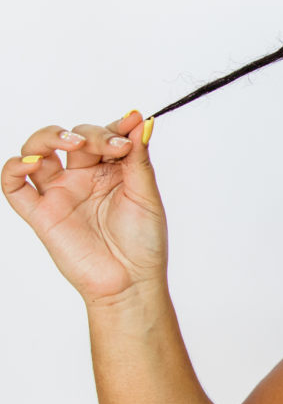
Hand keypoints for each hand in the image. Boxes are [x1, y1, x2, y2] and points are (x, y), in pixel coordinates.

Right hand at [2, 112, 166, 304]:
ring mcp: (60, 193)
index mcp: (111, 171)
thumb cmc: (143, 243)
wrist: (130, 282)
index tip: (132, 121)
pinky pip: (14, 185)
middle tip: (113, 146)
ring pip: (38, 150)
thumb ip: (139, 158)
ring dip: (49, 137)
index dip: (115, 126)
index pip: (104, 135)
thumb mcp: (146, 195)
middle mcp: (83, 177)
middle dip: (93, 135)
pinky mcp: (40, 213)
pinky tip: (32, 162)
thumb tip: (142, 121)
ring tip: (73, 144)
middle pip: (74, 137)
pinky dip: (14, 167)